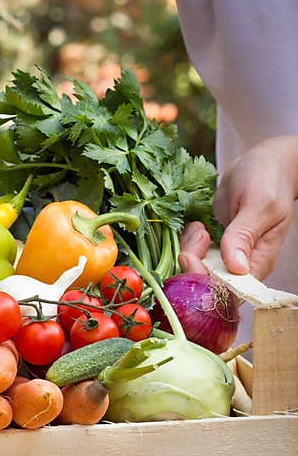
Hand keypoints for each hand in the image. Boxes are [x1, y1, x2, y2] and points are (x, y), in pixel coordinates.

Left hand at [180, 135, 296, 278]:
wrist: (262, 164)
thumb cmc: (267, 180)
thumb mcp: (258, 205)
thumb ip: (245, 236)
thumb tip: (236, 268)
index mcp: (257, 263)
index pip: (226, 291)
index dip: (203, 281)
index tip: (191, 256)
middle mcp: (239, 266)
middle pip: (204, 284)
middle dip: (192, 263)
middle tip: (198, 234)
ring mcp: (223, 256)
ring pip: (193, 269)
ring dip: (189, 249)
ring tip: (200, 227)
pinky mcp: (211, 245)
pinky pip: (191, 253)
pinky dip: (187, 242)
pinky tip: (196, 226)